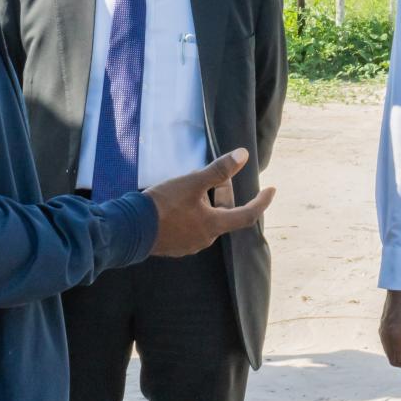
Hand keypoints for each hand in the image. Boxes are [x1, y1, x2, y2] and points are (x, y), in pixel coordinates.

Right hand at [144, 148, 274, 257]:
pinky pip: (191, 226)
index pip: (247, 215)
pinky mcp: (173, 245)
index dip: (262, 202)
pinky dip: (194, 212)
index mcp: (214, 226)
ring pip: (207, 219)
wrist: (128, 229)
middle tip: (218, 175)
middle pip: (224, 214)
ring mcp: (188, 245)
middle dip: (225, 193)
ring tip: (195, 184)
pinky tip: (180, 201)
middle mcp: (204, 239)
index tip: (272, 190)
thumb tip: (243, 155)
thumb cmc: (163, 205)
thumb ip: (219, 170)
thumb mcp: (192, 182)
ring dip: (207, 202)